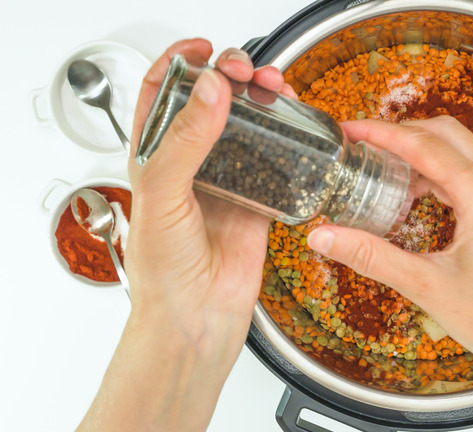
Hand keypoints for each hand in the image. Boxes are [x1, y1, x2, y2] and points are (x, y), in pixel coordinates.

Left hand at [126, 39, 296, 350]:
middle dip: (230, 76)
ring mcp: (228, 180)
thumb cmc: (163, 271)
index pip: (164, 95)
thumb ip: (184, 141)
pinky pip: (277, 159)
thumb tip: (210, 92)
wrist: (196, 317)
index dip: (181, 65)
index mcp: (155, 158)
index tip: (203, 50)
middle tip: (245, 71)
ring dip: (262, 101)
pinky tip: (293, 126)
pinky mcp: (259, 199)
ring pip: (248, 125)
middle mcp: (192, 165)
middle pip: (212, 103)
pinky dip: (288, 138)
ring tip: (275, 88)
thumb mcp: (161, 195)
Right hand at [306, 116, 472, 378]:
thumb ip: (370, 255)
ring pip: (459, 149)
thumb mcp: (423, 284)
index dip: (381, 133)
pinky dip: (439, 171)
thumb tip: (322, 236)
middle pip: (444, 134)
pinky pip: (471, 171)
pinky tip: (413, 191)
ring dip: (420, 151)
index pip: (424, 146)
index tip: (349, 129)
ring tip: (380, 166)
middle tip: (361, 143)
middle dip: (400, 133)